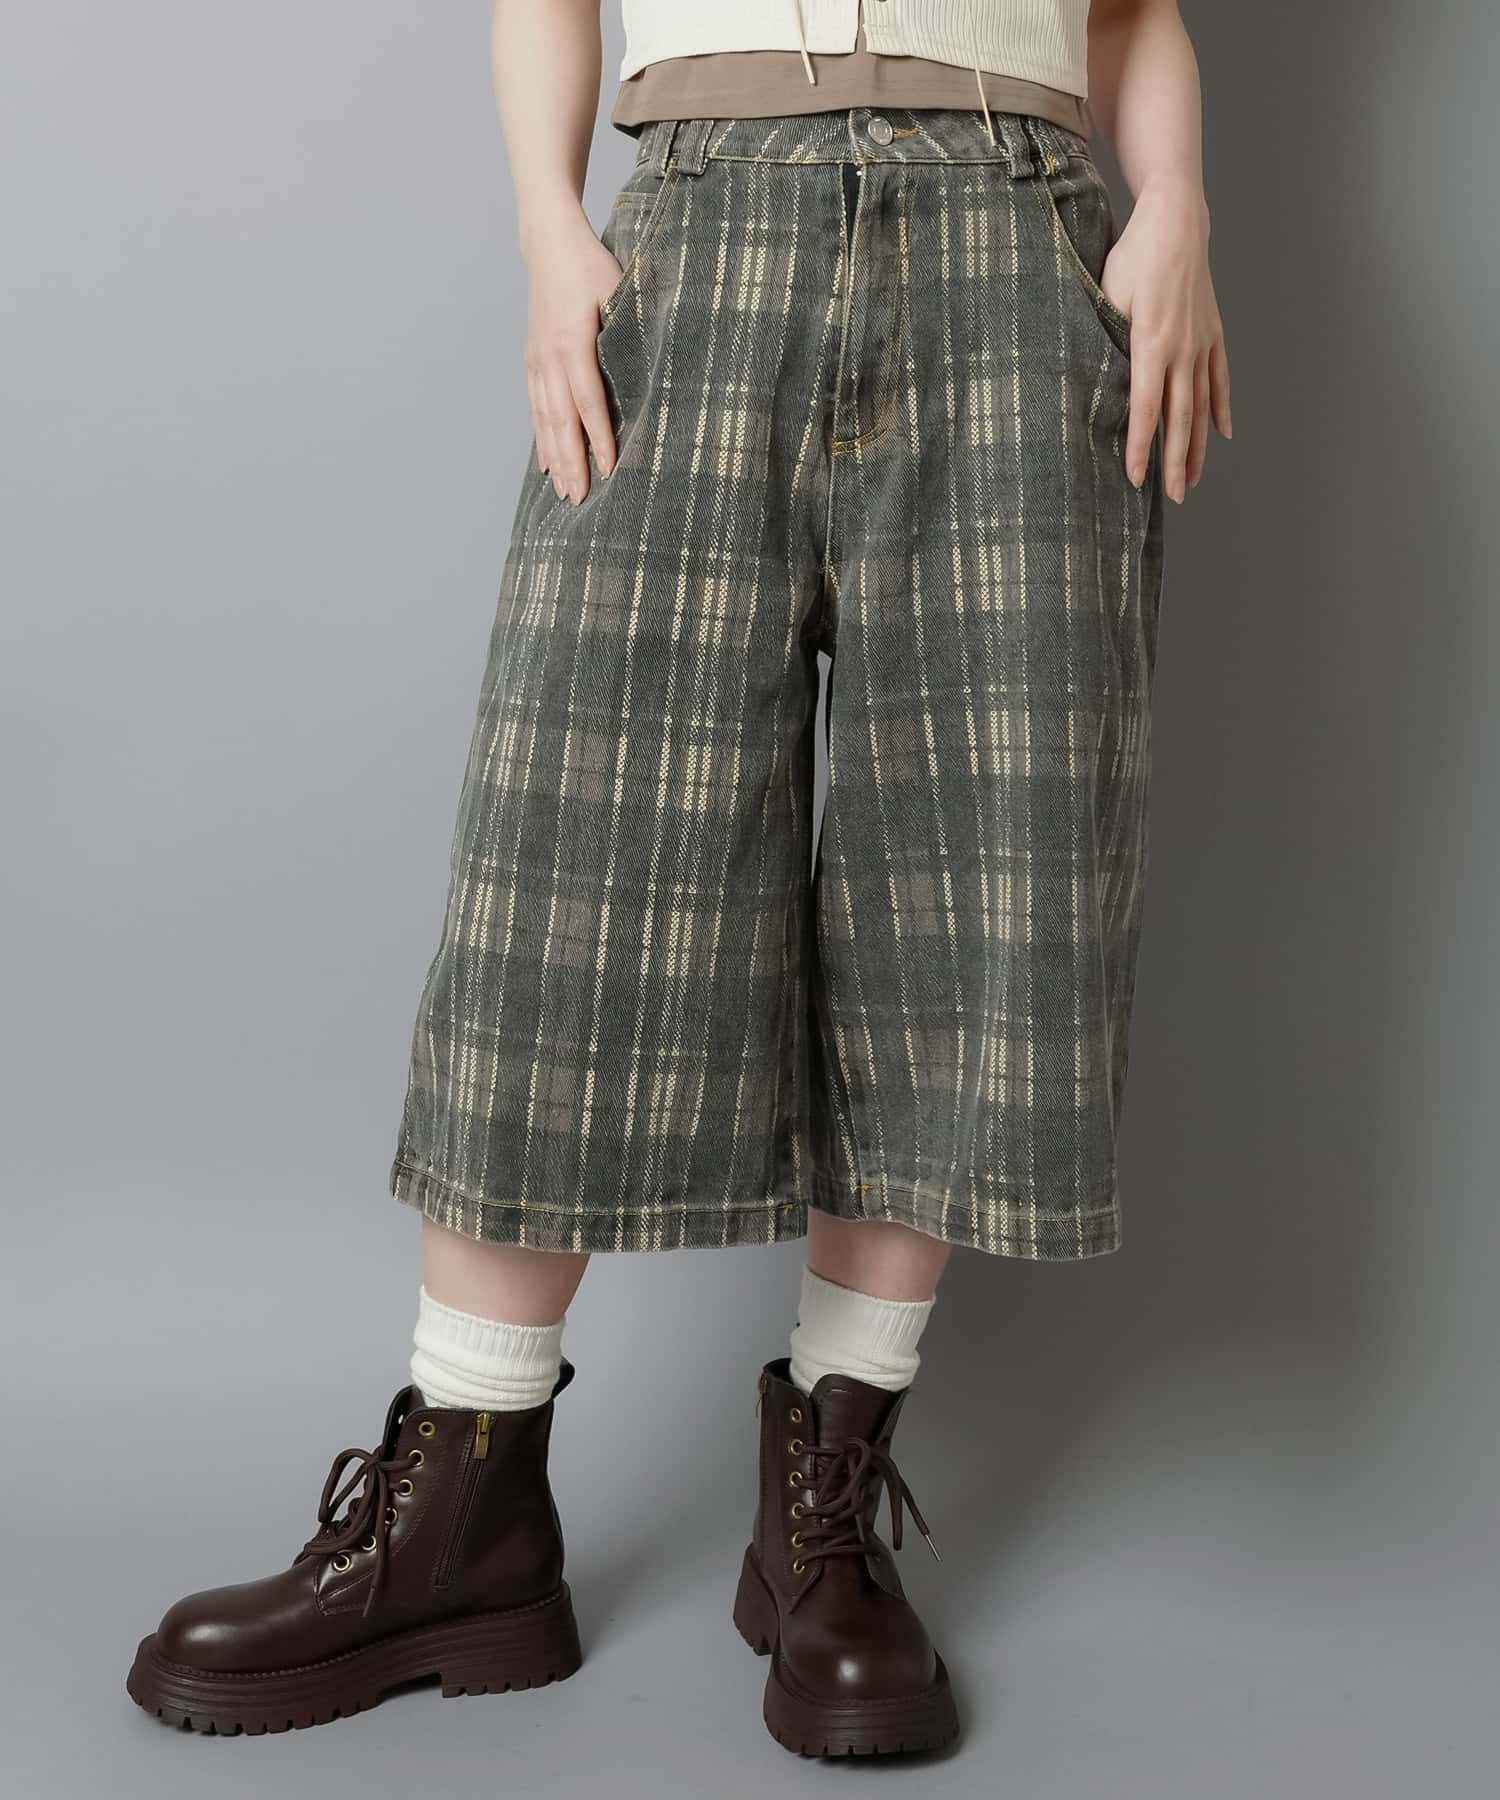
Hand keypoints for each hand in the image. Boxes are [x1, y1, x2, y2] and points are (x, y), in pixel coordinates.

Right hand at [522, 209, 625, 502]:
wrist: (548, 244)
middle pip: (561, 420)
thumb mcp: (618, 290)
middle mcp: (549, 357)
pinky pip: (535, 408)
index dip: (599, 438)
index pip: (588, 400)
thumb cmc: (591, 265)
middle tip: (580, 499)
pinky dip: (541, 439)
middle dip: (571, 462)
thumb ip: (630, 331)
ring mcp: (536, 361)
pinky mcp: (532, 361)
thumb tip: (655, 371)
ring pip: (544, 420)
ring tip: (564, 492)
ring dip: (555, 459)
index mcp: (573, 341)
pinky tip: (547, 465)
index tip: (609, 470)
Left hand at [1101, 178, 1230, 500]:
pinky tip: (1221, 434)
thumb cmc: (1133, 257)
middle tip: (1175, 497)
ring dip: (1197, 445)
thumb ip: (1105, 340)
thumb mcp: (1108, 297)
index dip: (1141, 447)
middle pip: (1180, 417)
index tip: (1135, 479)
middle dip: (1175, 461)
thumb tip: (1096, 380)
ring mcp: (1202, 342)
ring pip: (1201, 405)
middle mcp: (1183, 349)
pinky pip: (1219, 378)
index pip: (1145, 409)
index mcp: (1152, 344)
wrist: (1177, 221)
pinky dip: (1220, 407)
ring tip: (1193, 479)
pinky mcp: (1213, 332)